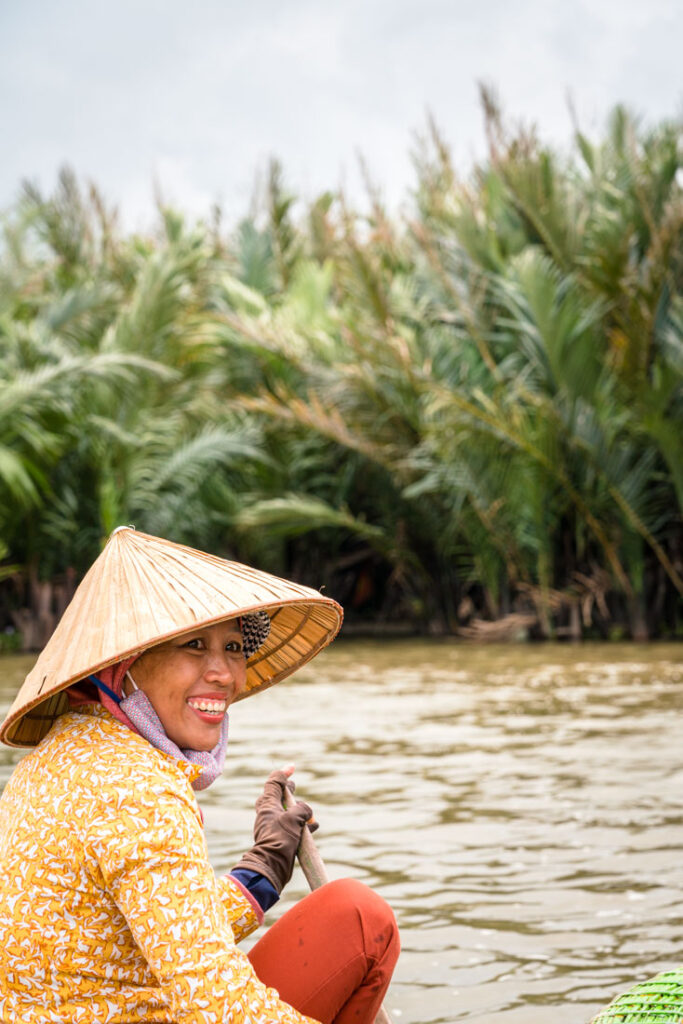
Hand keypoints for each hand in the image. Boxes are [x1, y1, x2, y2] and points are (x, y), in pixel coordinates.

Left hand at [233, 767, 317, 893]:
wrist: (271, 866)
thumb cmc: (280, 839)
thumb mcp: (293, 818)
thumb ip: (302, 809)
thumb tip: (307, 812)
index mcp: (268, 804)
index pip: (274, 782)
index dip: (283, 773)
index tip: (293, 767)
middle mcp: (269, 813)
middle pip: (278, 796)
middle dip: (288, 791)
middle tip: (293, 786)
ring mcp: (274, 826)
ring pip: (287, 812)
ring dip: (298, 811)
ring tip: (309, 815)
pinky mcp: (280, 838)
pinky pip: (292, 826)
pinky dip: (302, 825)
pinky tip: (313, 828)